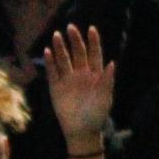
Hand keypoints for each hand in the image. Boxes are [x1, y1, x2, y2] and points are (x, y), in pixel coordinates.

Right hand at [44, 25, 114, 150]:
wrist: (81, 131)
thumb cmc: (97, 115)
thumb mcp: (105, 98)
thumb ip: (107, 81)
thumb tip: (111, 64)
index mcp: (95, 75)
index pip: (94, 54)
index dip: (93, 42)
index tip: (91, 29)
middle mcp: (81, 74)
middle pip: (77, 53)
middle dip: (74, 40)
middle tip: (70, 27)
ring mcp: (68, 80)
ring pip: (63, 60)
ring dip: (60, 48)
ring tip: (56, 35)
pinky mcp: (56, 88)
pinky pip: (52, 72)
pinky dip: (50, 62)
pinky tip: (47, 52)